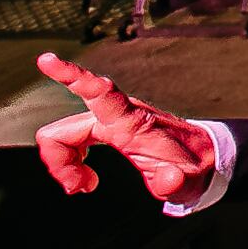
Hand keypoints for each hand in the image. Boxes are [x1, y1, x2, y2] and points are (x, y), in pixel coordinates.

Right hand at [32, 54, 220, 205]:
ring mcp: (108, 120)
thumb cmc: (193, 166)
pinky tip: (86, 178)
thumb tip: (169, 181)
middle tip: (81, 189)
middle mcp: (116, 114)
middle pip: (62, 129)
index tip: (46, 60)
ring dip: (64, 164)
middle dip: (60, 162)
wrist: (201, 158)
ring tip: (86, 186)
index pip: (99, 91)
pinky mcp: (105, 128)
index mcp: (133, 120)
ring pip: (61, 136)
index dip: (71, 75)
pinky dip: (68, 161)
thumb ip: (177, 183)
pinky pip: (69, 139)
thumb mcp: (189, 181)